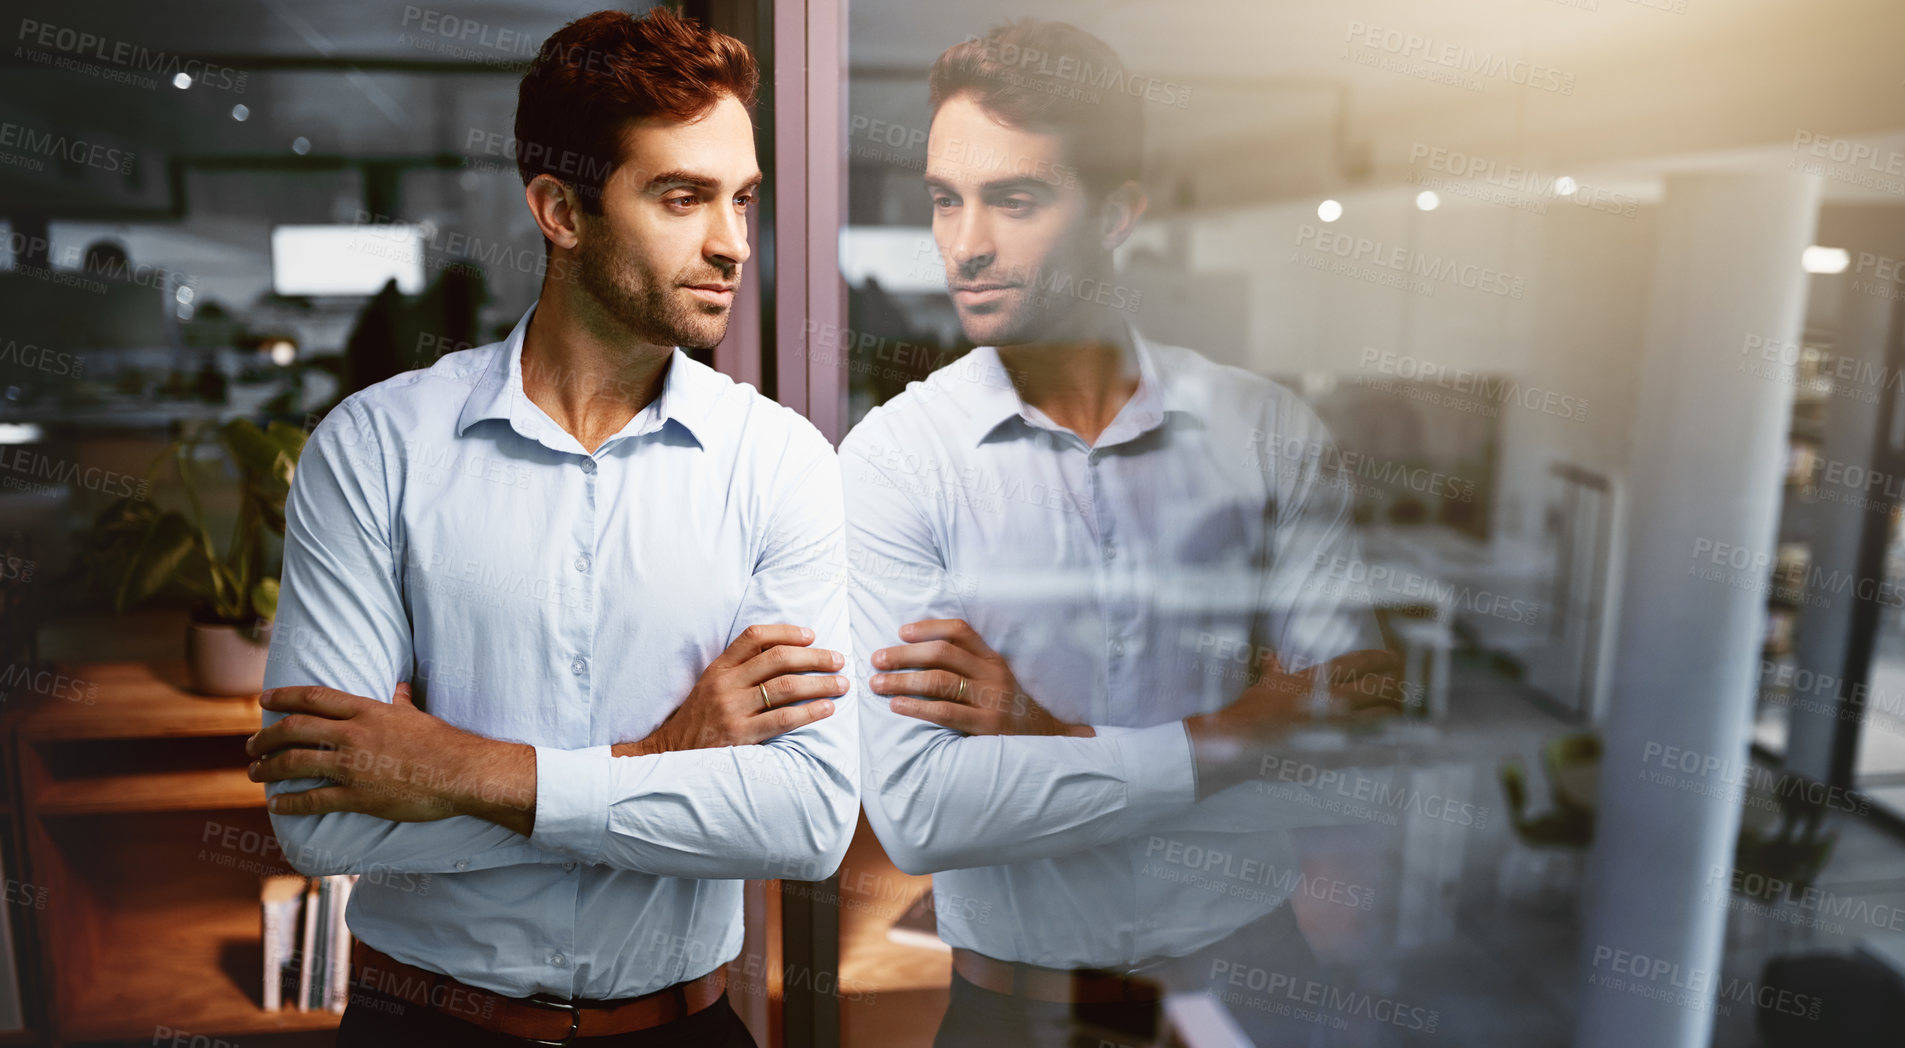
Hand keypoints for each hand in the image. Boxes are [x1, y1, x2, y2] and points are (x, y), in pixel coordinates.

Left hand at [247, 682, 535, 832]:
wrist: (462, 773)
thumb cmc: (444, 742)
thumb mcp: (418, 714)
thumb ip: (401, 701)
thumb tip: (398, 687)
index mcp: (367, 711)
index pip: (313, 698)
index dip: (283, 697)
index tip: (264, 700)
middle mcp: (353, 735)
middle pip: (293, 730)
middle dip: (264, 737)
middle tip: (251, 746)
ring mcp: (353, 766)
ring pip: (294, 763)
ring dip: (267, 768)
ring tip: (255, 773)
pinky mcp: (358, 796)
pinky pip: (313, 799)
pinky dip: (289, 802)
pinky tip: (277, 804)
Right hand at [615, 624, 846, 756]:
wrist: (671, 754)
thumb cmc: (700, 718)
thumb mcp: (712, 685)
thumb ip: (740, 669)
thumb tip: (785, 653)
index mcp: (719, 667)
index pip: (754, 636)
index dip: (786, 631)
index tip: (812, 635)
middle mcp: (725, 684)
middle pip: (778, 659)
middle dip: (814, 657)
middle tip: (838, 660)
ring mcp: (732, 709)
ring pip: (786, 687)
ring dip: (820, 683)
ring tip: (841, 684)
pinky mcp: (740, 735)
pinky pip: (783, 719)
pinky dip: (810, 712)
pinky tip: (827, 709)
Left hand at [870, 618, 1091, 736]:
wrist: (1048, 742)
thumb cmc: (1010, 709)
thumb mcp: (996, 680)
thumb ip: (968, 667)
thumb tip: (920, 655)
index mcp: (993, 658)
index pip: (959, 630)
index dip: (927, 627)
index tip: (900, 632)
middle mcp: (993, 674)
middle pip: (942, 653)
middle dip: (903, 654)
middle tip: (876, 659)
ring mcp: (991, 699)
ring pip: (939, 680)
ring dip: (902, 680)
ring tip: (878, 683)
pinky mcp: (987, 726)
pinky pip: (946, 712)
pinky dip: (917, 707)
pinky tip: (897, 706)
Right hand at [1185, 648, 1404, 797]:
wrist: (1242, 743)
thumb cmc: (1251, 711)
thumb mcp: (1264, 684)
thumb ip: (1274, 669)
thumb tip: (1272, 656)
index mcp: (1318, 678)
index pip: (1358, 661)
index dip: (1380, 658)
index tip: (1393, 658)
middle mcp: (1334, 698)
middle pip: (1378, 687)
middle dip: (1394, 688)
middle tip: (1405, 689)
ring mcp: (1339, 727)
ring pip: (1381, 718)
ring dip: (1394, 717)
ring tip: (1401, 718)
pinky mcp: (1339, 753)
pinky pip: (1374, 751)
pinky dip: (1391, 750)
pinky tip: (1403, 750)